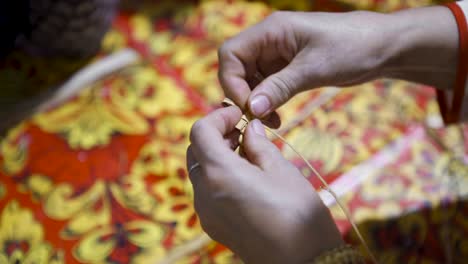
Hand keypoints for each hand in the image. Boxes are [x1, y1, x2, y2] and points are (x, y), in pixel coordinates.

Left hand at [187, 106, 342, 263]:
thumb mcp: (281, 170)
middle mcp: (204, 193)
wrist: (302, 263)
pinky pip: (206, 191)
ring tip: (247, 153)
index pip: (200, 132)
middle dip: (216, 135)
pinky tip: (244, 177)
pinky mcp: (213, 226)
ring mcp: (205, 212)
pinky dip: (217, 176)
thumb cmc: (297, 212)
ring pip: (199, 171)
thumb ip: (259, 144)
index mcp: (219, 173)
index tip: (240, 115)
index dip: (218, 117)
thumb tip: (250, 128)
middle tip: (244, 131)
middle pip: (196, 150)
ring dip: (216, 155)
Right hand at [218, 7, 457, 117]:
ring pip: (251, 80)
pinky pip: (268, 86)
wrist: (384, 48)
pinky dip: (269, 102)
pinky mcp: (289, 68)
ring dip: (256, 102)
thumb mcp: (313, 69)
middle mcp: (270, 41)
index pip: (231, 53)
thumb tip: (251, 108)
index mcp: (271, 30)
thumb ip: (279, 87)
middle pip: (237, 68)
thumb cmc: (352, 48)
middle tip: (258, 119)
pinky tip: (278, 117)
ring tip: (272, 121)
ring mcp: (279, 55)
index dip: (231, 80)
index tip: (247, 106)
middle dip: (243, 94)